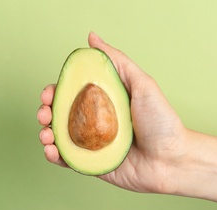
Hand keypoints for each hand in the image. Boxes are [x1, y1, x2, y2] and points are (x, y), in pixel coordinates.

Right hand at [38, 32, 187, 193]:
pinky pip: (68, 160)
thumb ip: (116, 61)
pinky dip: (54, 156)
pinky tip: (51, 150)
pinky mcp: (92, 164)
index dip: (55, 92)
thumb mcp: (142, 83)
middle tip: (44, 114)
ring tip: (46, 134)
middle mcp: (94, 122)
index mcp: (102, 102)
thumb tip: (92, 38)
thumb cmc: (161, 121)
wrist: (172, 159)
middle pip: (60, 115)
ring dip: (45, 134)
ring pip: (60, 137)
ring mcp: (92, 145)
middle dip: (45, 112)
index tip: (48, 93)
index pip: (71, 94)